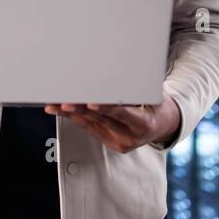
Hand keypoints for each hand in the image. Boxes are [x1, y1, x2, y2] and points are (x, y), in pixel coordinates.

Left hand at [44, 97, 180, 153]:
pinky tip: (61, 110)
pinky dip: (75, 118)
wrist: (164, 124)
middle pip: (102, 120)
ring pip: (91, 125)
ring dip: (71, 114)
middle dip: (81, 109)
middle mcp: (131, 136)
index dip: (107, 108)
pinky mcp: (109, 142)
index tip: (91, 103)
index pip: (124, 114)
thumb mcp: (153, 94)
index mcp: (145, 123)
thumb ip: (133, 89)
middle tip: (63, 102)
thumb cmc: (157, 103)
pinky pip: (89, 128)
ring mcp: (119, 142)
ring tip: (54, 105)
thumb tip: (110, 76)